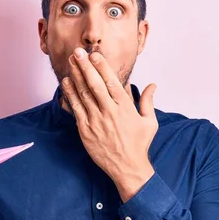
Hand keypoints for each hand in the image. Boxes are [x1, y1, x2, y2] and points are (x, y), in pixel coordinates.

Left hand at [61, 47, 157, 201]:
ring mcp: (96, 121)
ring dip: (76, 76)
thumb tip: (152, 85)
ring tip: (70, 62)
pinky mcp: (85, 130)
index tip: (94, 54)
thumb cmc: (139, 145)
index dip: (102, 66)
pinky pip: (75, 109)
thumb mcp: (149, 122)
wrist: (128, 168)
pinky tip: (66, 83)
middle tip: (77, 52)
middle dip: (85, 66)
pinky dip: (70, 94)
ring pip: (83, 94)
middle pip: (94, 84)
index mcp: (125, 107)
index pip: (111, 82)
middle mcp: (109, 112)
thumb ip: (148, 101)